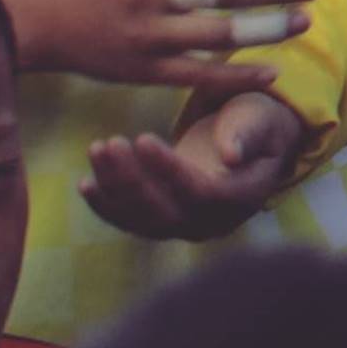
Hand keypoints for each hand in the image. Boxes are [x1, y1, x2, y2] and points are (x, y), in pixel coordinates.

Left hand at [81, 82, 310, 242]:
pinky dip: (106, 206)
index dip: (170, 170)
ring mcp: (186, 228)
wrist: (248, 145)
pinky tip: (86, 183)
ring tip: (97, 148)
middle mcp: (214, 223)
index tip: (143, 139)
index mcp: (244, 198)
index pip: (202, 192)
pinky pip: (131, 222)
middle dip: (132, 179)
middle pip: (166, 211)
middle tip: (110, 143)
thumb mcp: (260, 119)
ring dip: (113, 187)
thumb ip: (247, 133)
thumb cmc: (256, 124)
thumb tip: (232, 155)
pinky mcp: (164, 224)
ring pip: (142, 218)